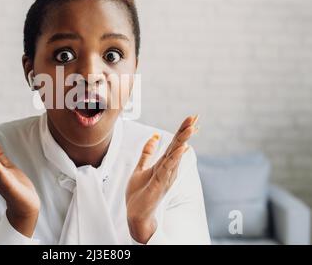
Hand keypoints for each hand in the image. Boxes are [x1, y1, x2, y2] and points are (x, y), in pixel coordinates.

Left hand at [126, 115, 198, 242]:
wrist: (136, 215)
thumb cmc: (140, 193)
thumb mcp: (141, 168)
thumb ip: (147, 153)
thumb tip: (153, 136)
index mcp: (163, 164)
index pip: (174, 143)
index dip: (181, 130)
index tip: (191, 117)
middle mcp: (168, 169)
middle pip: (178, 146)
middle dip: (186, 131)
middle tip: (195, 116)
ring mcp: (166, 176)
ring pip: (175, 155)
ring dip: (183, 141)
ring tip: (191, 128)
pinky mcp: (160, 184)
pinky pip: (168, 168)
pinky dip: (175, 158)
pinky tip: (181, 148)